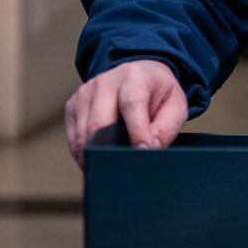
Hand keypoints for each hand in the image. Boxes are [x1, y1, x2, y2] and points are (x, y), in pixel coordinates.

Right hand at [64, 59, 188, 167]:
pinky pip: (74, 140)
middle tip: (124, 172)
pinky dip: (85, 155)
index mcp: (134, 77)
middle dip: (111, 152)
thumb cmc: (158, 93)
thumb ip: (166, 128)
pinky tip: (100, 159)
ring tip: (113, 169)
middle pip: (99, 123)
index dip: (137, 131)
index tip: (143, 152)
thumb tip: (148, 150)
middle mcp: (104, 82)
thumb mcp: (175, 105)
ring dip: (97, 158)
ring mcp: (85, 94)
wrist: (140, 75)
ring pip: (83, 136)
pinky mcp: (72, 106)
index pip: (131, 104)